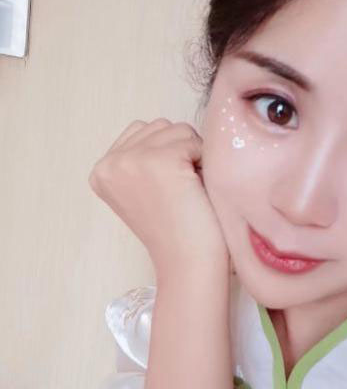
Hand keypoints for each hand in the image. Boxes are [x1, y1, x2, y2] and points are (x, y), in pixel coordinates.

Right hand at [88, 118, 228, 272]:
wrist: (188, 262)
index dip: (167, 154)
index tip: (167, 190)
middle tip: (181, 190)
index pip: (142, 131)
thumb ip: (142, 158)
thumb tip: (167, 128)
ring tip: (188, 189)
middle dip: (180, 151)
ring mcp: (131, 160)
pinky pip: (193, 141)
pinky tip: (196, 189)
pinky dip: (203, 162)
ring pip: (177, 129)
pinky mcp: (158, 160)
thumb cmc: (176, 229)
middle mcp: (109, 163)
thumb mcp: (143, 189)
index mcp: (101, 171)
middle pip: (160, 126)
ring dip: (193, 155)